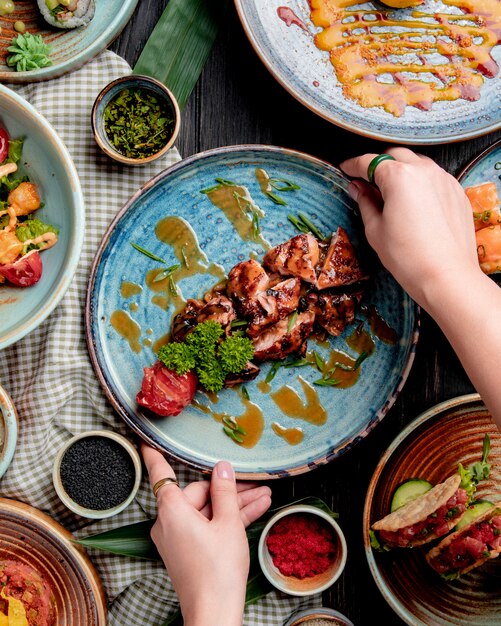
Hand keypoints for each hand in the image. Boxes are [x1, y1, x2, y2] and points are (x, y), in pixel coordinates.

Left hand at [141, 444, 271, 625]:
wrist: (215, 611)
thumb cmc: (218, 570)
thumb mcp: (228, 523)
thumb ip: (225, 491)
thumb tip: (222, 468)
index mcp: (172, 510)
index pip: (160, 473)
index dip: (154, 454)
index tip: (145, 439)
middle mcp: (169, 522)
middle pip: (198, 493)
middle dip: (228, 489)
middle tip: (255, 484)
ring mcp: (178, 537)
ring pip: (207, 510)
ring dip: (235, 503)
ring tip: (264, 495)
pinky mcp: (188, 549)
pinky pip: (207, 525)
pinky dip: (227, 519)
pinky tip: (255, 509)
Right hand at [340, 147, 479, 307]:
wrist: (446, 276)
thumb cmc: (408, 257)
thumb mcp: (376, 230)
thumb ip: (365, 202)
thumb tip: (358, 189)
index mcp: (399, 177)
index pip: (369, 162)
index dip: (353, 165)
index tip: (346, 169)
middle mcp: (424, 171)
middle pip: (395, 155)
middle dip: (378, 164)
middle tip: (366, 181)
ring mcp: (444, 179)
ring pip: (417, 163)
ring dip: (401, 171)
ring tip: (391, 192)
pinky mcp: (457, 192)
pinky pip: (434, 177)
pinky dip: (420, 182)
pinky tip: (414, 202)